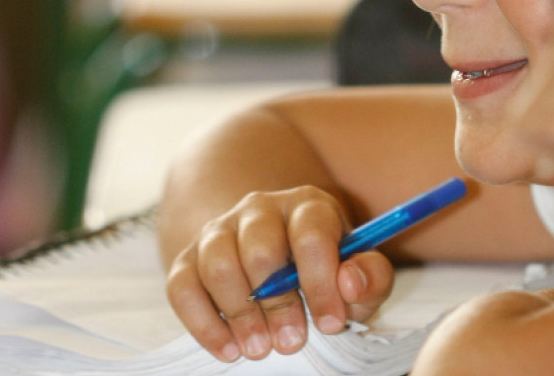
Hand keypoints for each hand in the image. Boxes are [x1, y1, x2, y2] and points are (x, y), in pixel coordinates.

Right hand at [165, 186, 394, 361]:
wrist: (278, 259)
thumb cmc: (326, 269)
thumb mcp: (359, 272)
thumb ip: (371, 276)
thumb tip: (350, 283)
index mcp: (309, 205)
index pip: (311, 235)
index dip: (321, 283)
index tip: (330, 323)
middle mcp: (261, 208)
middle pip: (260, 249)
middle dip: (278, 303)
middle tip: (292, 342)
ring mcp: (221, 229)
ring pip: (218, 264)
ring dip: (239, 314)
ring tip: (260, 348)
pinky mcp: (190, 256)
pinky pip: (182, 285)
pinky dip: (203, 322)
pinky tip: (228, 348)